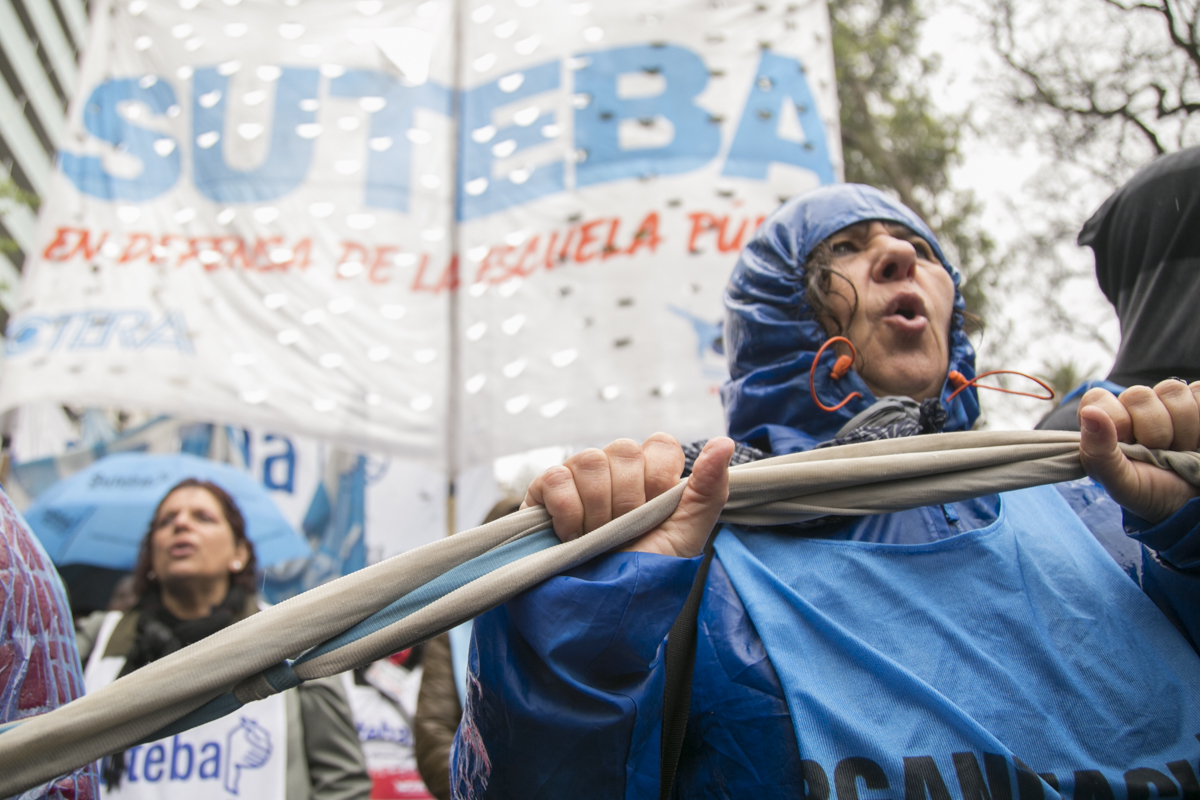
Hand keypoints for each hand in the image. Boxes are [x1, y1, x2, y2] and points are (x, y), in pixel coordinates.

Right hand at [522, 434, 733, 557]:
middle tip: (623, 533)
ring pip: (591, 460)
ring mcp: (578, 476)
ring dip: (598, 510)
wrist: (597, 610)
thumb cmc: (642, 572)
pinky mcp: (544, 489)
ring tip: (596, 539)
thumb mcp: (685, 537)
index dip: (659, 478)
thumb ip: (708, 490)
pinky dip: (568, 513)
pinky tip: (571, 536)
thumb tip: (725, 442)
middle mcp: (614, 469)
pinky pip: (558, 478)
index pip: (660, 445)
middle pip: (625, 450)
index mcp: (650, 476)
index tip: (654, 513)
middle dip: (628, 501)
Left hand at [1078, 380, 1199, 522]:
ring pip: (1173, 390)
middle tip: (1159, 453)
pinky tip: (1196, 440)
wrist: (1190, 500)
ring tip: (1180, 448)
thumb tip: (1090, 413)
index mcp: (1105, 423)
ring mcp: (1165, 402)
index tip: (1129, 446)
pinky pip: (1198, 391)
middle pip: (1139, 394)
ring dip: (1182, 428)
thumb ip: (1098, 452)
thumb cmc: (1150, 491)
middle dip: (1154, 431)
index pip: (1098, 399)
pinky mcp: (1196, 401)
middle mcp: (1132, 407)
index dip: (1117, 421)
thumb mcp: (1121, 482)